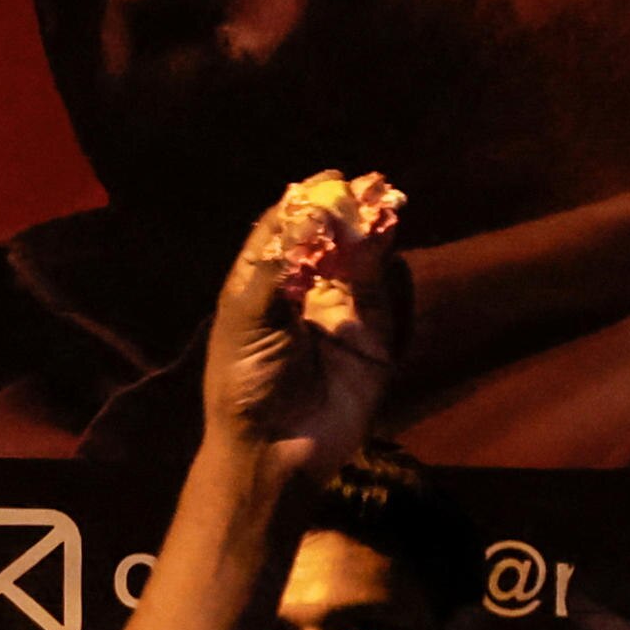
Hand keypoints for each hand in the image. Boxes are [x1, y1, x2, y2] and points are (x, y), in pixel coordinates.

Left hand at [199, 175, 402, 479]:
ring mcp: (338, 317)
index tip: (324, 180)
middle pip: (324, 243)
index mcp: (259, 287)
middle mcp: (300, 296)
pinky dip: (385, 267)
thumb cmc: (244, 382)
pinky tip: (385, 241)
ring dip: (368, 233)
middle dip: (342, 213)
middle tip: (361, 184)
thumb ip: (277, 266)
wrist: (274, 449)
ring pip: (357, 264)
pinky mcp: (371, 340)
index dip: (302, 204)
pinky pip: (382, 297)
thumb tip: (304, 214)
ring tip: (379, 202)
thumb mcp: (247, 318)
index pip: (281, 234)